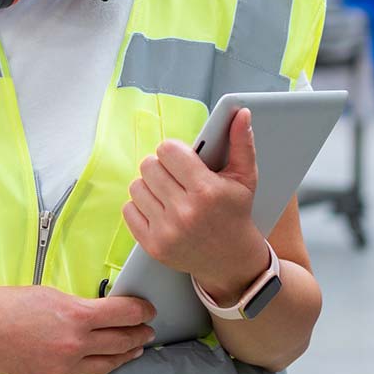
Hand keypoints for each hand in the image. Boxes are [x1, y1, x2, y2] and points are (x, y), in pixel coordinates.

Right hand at [0, 287, 156, 373]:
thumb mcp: (50, 294)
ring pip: (108, 365)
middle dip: (139, 334)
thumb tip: (102, 312)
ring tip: (134, 349)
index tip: (148, 309)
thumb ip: (79, 306)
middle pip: (122, 341)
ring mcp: (65, 367)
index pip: (125, 314)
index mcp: (76, 316)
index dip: (142, 311)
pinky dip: (97, 368)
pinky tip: (103, 361)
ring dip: (125, 355)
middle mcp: (76, 345)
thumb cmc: (7, 305)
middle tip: (148, 329)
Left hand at [123, 107, 272, 303]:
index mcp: (207, 190)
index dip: (174, 151)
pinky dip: (140, 206)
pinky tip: (159, 209)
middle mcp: (185, 212)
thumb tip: (241, 113)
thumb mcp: (245, 178)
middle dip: (161, 167)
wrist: (231, 260)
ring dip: (150, 186)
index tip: (183, 159)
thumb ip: (242, 142)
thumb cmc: (236, 213)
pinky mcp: (152, 246)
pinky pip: (129, 209)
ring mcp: (167, 231)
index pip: (167, 150)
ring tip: (168, 192)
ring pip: (136, 186)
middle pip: (149, 166)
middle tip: (175, 176)